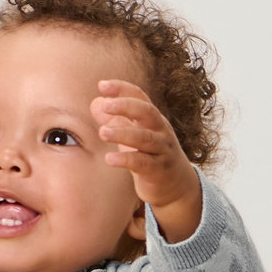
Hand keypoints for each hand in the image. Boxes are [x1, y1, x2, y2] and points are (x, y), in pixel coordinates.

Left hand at [91, 80, 201, 242]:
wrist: (176, 187)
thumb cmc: (151, 157)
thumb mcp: (133, 137)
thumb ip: (116, 120)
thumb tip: (95, 103)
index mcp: (153, 119)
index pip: (140, 97)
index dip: (122, 89)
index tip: (102, 85)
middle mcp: (161, 131)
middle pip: (146, 112)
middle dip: (126, 106)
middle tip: (105, 105)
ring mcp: (162, 151)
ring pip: (144, 138)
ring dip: (123, 133)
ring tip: (102, 132)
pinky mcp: (159, 171)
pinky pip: (143, 163)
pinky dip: (126, 159)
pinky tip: (109, 159)